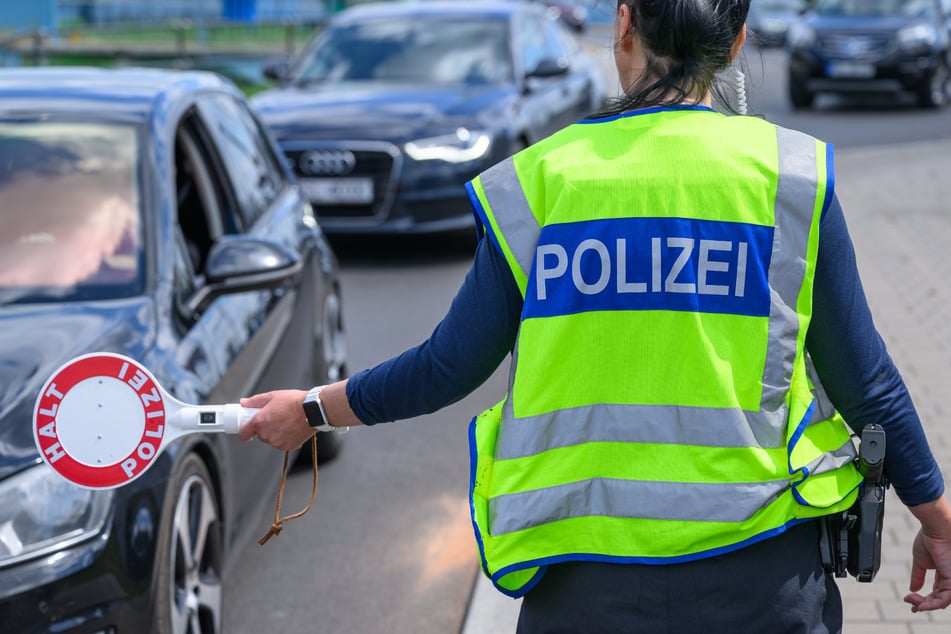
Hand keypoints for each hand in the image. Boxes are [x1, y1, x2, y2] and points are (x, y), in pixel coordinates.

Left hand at [239, 390, 314, 451]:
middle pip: (260, 435)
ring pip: (272, 439)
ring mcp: (277, 442)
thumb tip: (244, 403)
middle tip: (275, 418)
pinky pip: (282, 443)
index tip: (249, 428)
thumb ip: (254, 401)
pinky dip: (285, 438)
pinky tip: (292, 428)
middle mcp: (266, 435)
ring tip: (286, 421)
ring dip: (275, 433)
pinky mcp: (288, 447)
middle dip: (265, 428)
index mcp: (259, 422)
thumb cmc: (294, 402)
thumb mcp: (272, 396)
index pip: (244, 434)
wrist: (312, 410)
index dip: (245, 431)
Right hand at [904, 496, 950, 611]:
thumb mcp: (920, 562)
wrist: (937, 529)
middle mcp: (950, 578)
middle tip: (909, 601)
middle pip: (938, 599)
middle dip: (923, 603)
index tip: (908, 598)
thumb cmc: (930, 540)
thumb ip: (917, 576)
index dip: (923, 598)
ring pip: (942, 602)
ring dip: (926, 606)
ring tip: (913, 604)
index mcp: (944, 573)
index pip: (936, 592)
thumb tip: (913, 589)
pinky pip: (944, 600)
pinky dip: (931, 605)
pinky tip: (920, 605)